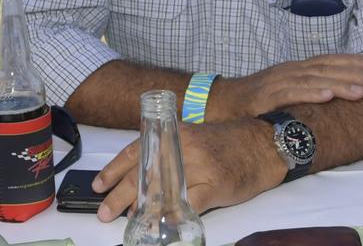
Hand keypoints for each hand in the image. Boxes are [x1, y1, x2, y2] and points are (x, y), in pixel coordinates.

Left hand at [92, 119, 284, 222]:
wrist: (264, 143)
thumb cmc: (228, 144)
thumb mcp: (194, 139)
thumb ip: (170, 154)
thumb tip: (141, 178)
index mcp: (175, 135)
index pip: (136, 151)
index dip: (114, 169)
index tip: (98, 185)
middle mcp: (183, 148)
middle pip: (144, 174)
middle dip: (120, 195)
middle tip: (104, 212)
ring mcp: (200, 166)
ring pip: (162, 190)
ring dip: (142, 209)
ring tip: (128, 222)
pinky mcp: (216, 184)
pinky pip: (190, 204)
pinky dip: (175, 216)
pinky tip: (163, 226)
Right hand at [209, 54, 362, 120]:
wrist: (218, 102)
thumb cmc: (252, 101)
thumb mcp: (281, 92)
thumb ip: (301, 92)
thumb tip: (329, 95)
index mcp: (293, 70)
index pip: (324, 61)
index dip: (348, 61)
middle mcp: (287, 71)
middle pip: (323, 68)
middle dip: (351, 71)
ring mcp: (276, 82)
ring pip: (312, 80)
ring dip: (339, 83)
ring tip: (361, 89)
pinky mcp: (265, 97)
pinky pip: (291, 94)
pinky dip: (311, 93)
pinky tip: (328, 95)